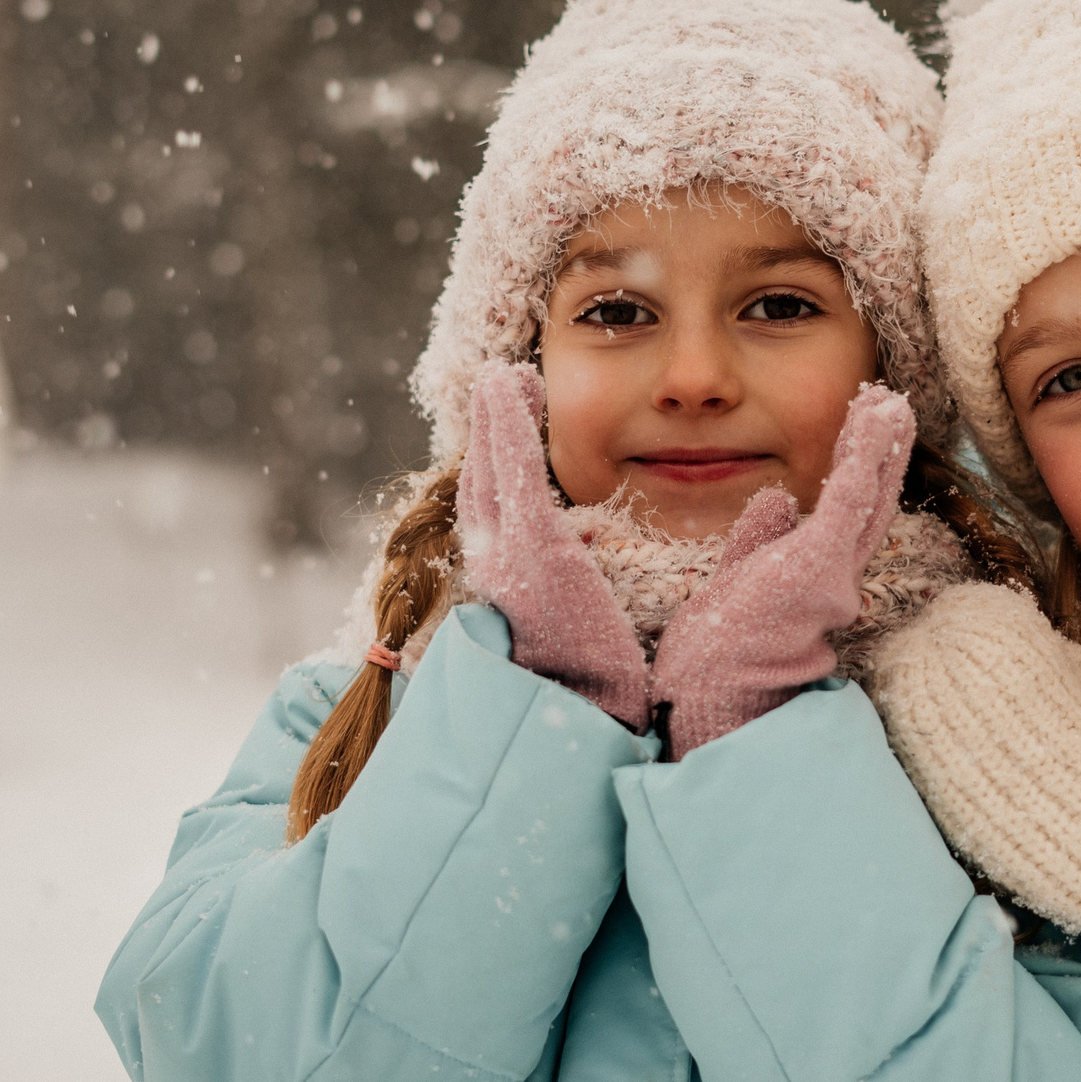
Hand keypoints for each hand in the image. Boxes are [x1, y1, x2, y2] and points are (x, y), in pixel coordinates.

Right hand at [457, 361, 652, 730]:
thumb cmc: (596, 671)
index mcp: (507, 577)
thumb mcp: (581, 601)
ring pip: (494, 466)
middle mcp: (493, 562)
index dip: (496, 459)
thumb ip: (577, 560)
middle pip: (484, 478)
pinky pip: (516, 469)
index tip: (507, 424)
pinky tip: (512, 384)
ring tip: (506, 374)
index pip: (494, 505)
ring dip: (498, 414)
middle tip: (501, 382)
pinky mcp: (534, 545)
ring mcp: (507, 552)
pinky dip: (510, 423)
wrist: (590, 707)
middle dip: (491, 429)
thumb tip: (588, 532)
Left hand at [651, 384, 913, 756]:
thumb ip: (760, 536)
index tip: (864, 428)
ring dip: (882, 443)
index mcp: (814, 579)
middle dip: (882, 450)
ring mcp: (831, 571)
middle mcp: (835, 577)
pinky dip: (866, 453)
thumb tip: (780, 497)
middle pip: (869, 502)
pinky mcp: (818, 563)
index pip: (846, 516)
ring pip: (867, 495)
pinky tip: (878, 417)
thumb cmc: (716, 647)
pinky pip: (849, 498)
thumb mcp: (739, 574)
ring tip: (893, 400)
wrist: (708, 686)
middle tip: (892, 404)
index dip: (860, 470)